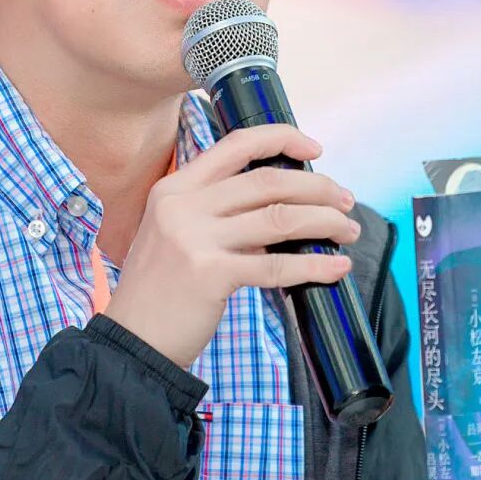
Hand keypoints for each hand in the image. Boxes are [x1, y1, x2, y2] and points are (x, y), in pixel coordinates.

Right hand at [106, 124, 358, 367]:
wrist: (132, 341)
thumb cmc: (161, 290)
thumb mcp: (176, 233)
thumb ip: (217, 212)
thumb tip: (282, 205)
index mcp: (175, 187)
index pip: (235, 144)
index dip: (281, 138)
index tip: (315, 148)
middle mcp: (183, 205)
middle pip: (267, 180)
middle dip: (318, 187)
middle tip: (345, 201)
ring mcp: (194, 239)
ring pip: (279, 218)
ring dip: (324, 221)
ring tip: (348, 231)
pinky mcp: (210, 275)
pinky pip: (277, 266)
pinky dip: (315, 265)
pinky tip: (337, 267)